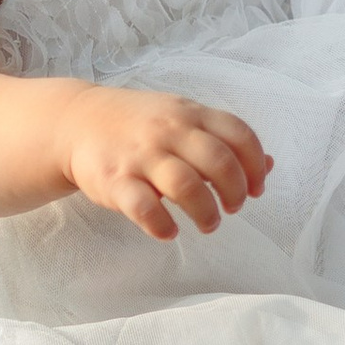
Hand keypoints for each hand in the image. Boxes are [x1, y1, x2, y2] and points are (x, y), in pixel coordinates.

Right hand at [64, 88, 270, 241]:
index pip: (239, 135)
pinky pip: (145, 208)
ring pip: (187, 186)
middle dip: (235, 193)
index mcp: (191, 114)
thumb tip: (268, 165)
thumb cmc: (140, 125)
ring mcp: (141, 156)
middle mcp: (169, 131)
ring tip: (208, 224)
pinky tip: (168, 231)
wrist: (76, 122)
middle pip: (219, 162)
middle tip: (232, 209)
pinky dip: (162, 225)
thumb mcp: (183, 119)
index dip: (255, 166)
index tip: (256, 189)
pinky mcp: (115, 181)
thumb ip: (222, 140)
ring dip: (206, 212)